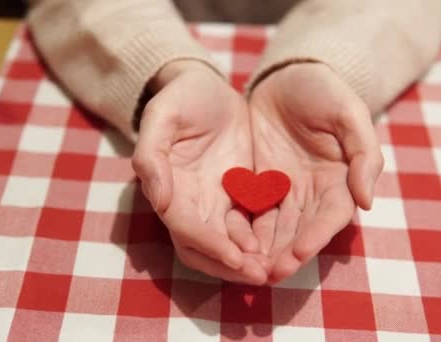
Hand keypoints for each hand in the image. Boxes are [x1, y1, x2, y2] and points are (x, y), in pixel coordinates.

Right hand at [132, 60, 267, 283]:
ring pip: (231, 243)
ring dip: (250, 260)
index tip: (236, 258)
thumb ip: (152, 155)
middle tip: (261, 275)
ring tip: (278, 267)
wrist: (206, 86)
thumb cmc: (180, 97)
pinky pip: (253, 225)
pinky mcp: (241, 194)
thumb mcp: (162, 115)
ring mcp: (217, 201)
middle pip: (206, 248)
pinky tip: (288, 244)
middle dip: (230, 265)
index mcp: (170, 188)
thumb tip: (158, 200)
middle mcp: (191, 203)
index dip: (209, 245)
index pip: (185, 228)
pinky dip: (266, 240)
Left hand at [249, 63, 383, 282]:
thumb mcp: (349, 112)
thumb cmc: (324, 90)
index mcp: (339, 178)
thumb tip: (367, 202)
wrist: (287, 75)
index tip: (300, 252)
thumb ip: (364, 153)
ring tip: (249, 269)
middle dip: (286, 253)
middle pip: (301, 229)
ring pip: (275, 226)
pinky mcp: (258, 183)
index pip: (331, 214)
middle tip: (268, 274)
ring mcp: (283, 189)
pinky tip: (231, 244)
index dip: (317, 235)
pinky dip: (243, 228)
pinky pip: (250, 209)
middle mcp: (312, 191)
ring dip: (264, 249)